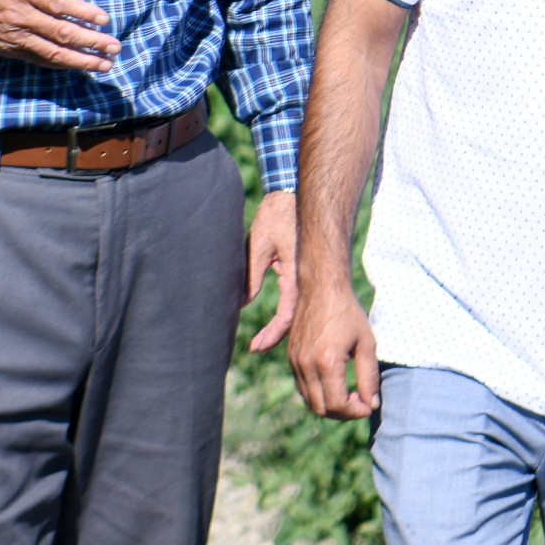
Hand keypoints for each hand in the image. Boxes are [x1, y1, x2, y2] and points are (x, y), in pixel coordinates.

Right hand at [0, 0, 118, 70]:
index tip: (105, 19)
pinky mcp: (3, 49)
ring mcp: (11, 36)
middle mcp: (18, 15)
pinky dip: (57, 64)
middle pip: (62, 33)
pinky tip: (73, 67)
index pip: (59, 4)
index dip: (85, 13)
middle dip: (92, 42)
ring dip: (80, 61)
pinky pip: (35, 59)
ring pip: (52, 53)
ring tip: (103, 65)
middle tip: (115, 48)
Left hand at [244, 190, 297, 352]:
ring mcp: (305, 275)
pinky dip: (286, 313)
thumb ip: (250, 277)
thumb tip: (239, 304)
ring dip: (281, 327)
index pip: (286, 316)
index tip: (254, 347)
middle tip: (255, 348)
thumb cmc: (276, 216)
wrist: (292, 195)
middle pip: (294, 318)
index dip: (271, 335)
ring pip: (296, 310)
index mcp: (296, 275)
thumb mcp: (259, 246)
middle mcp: (304, 279)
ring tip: (262, 341)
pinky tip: (276, 322)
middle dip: (275, 337)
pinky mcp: (301, 270)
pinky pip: (295, 298)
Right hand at [287, 281, 377, 420]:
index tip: (368, 405)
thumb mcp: (366, 343)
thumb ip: (369, 376)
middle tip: (359, 402)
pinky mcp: (291, 356)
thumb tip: (372, 403)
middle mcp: (306, 365)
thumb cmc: (348, 312)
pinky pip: (302, 386)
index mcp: (327, 362)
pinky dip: (318, 393)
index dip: (355, 412)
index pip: (338, 405)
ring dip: (329, 405)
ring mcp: (295, 361)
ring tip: (348, 393)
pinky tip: (334, 383)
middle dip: (342, 413)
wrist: (321, 287)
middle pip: (321, 409)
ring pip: (309, 400)